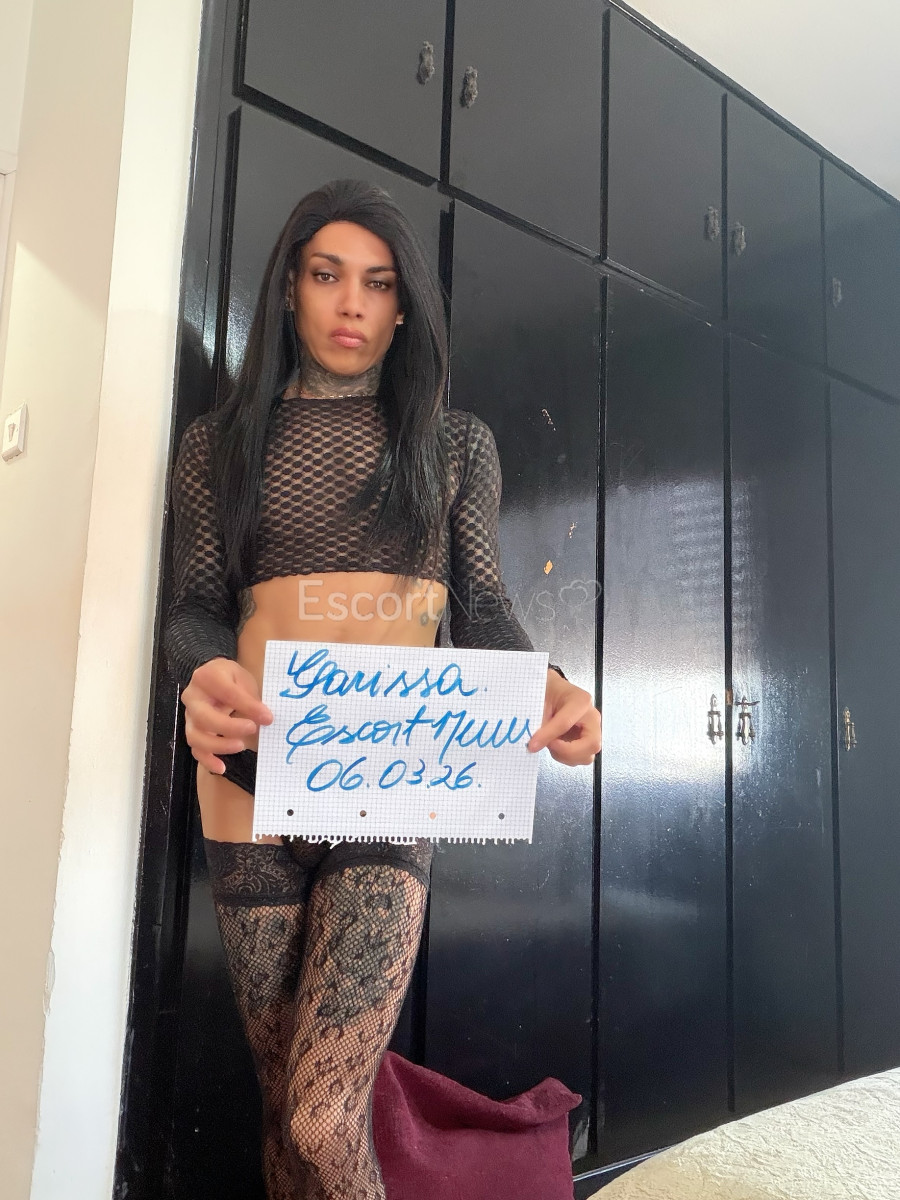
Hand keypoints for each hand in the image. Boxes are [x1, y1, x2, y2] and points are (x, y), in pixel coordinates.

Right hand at [181, 657, 273, 774]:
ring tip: (241, 746)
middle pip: (203, 717)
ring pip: (196, 737)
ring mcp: (189, 717)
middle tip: (252, 729)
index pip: (227, 694)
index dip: (248, 707)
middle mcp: (192, 697)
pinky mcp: (192, 731)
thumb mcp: (243, 679)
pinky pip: (195, 750)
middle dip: (229, 727)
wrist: (212, 678)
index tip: (268, 717)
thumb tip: (265, 718)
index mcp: (206, 677)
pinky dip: (207, 761)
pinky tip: (222, 768)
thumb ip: (251, 698)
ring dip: (218, 745)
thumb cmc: (230, 678)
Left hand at [527, 669, 601, 765]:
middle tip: (549, 745)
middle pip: (591, 744)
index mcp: (580, 701)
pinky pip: (581, 757)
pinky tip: (556, 745)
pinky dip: (566, 757)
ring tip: (551, 744)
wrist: (552, 690)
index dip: (548, 736)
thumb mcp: (541, 702)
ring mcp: (592, 730)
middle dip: (567, 751)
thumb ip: (539, 722)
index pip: (566, 723)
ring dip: (566, 756)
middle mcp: (591, 716)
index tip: (533, 744)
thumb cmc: (549, 691)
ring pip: (587, 755)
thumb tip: (534, 744)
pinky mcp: (587, 741)